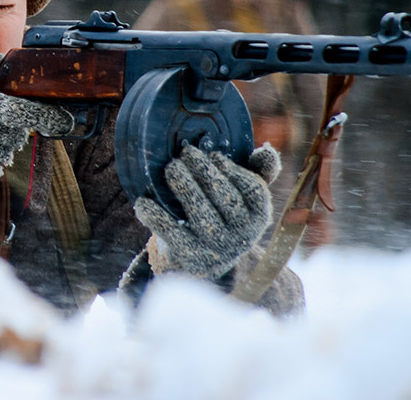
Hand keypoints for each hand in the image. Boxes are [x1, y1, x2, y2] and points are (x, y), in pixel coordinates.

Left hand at [133, 144, 278, 278]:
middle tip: (185, 153)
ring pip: (201, 214)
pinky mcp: (191, 258)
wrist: (205, 260)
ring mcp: (217, 249)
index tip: (213, 154)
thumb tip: (267, 149)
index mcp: (259, 216)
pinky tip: (143, 201)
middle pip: (226, 199)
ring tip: (171, 168)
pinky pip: (172, 234)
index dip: (233, 170)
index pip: (253, 190)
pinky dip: (156, 216)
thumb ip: (258, 171)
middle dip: (205, 172)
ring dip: (185, 187)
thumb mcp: (245, 196)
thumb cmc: (224, 214)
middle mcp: (243, 235)